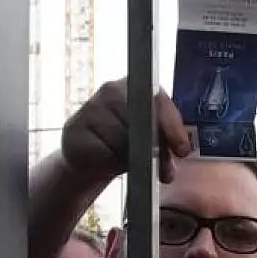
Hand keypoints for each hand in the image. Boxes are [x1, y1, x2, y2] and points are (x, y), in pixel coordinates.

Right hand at [60, 78, 191, 184]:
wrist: (88, 159)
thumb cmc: (125, 146)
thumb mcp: (150, 143)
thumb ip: (163, 143)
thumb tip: (173, 155)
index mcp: (136, 88)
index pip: (158, 99)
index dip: (172, 125)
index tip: (182, 149)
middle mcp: (112, 90)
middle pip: (143, 118)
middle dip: (156, 147)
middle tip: (164, 170)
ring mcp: (91, 107)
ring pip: (124, 137)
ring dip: (132, 157)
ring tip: (129, 163)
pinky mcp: (73, 127)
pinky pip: (104, 150)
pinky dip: (111, 162)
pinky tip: (107, 162)